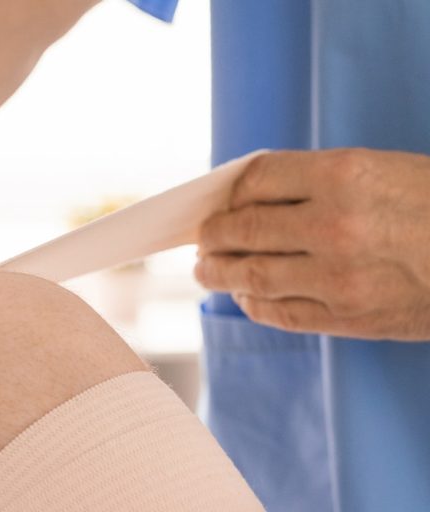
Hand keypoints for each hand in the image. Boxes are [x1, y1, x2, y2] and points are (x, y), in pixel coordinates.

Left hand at [195, 148, 429, 339]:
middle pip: (241, 230)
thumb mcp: (384, 171)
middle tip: (203, 238)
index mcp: (342, 177)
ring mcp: (337, 277)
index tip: (219, 200)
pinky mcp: (347, 317)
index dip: (229, 192)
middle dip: (213, 235)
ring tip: (208, 269)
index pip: (255, 180)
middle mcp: (332, 226)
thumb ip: (317, 181)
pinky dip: (253, 304)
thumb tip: (250, 194)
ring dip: (219, 272)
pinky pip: (278, 312)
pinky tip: (246, 296)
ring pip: (250, 275)